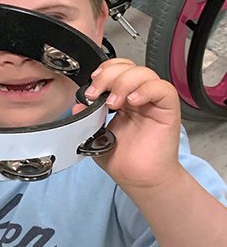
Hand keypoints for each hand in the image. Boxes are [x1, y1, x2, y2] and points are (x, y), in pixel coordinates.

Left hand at [75, 58, 181, 189]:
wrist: (138, 179)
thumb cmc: (122, 159)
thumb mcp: (95, 135)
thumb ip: (87, 118)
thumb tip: (78, 105)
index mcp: (121, 98)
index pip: (116, 70)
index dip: (103, 72)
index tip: (90, 89)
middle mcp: (137, 96)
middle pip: (127, 68)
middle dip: (107, 76)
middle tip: (96, 95)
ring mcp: (153, 102)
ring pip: (144, 73)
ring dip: (123, 83)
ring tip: (114, 104)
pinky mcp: (167, 110)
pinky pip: (163, 89)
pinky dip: (146, 90)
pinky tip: (133, 102)